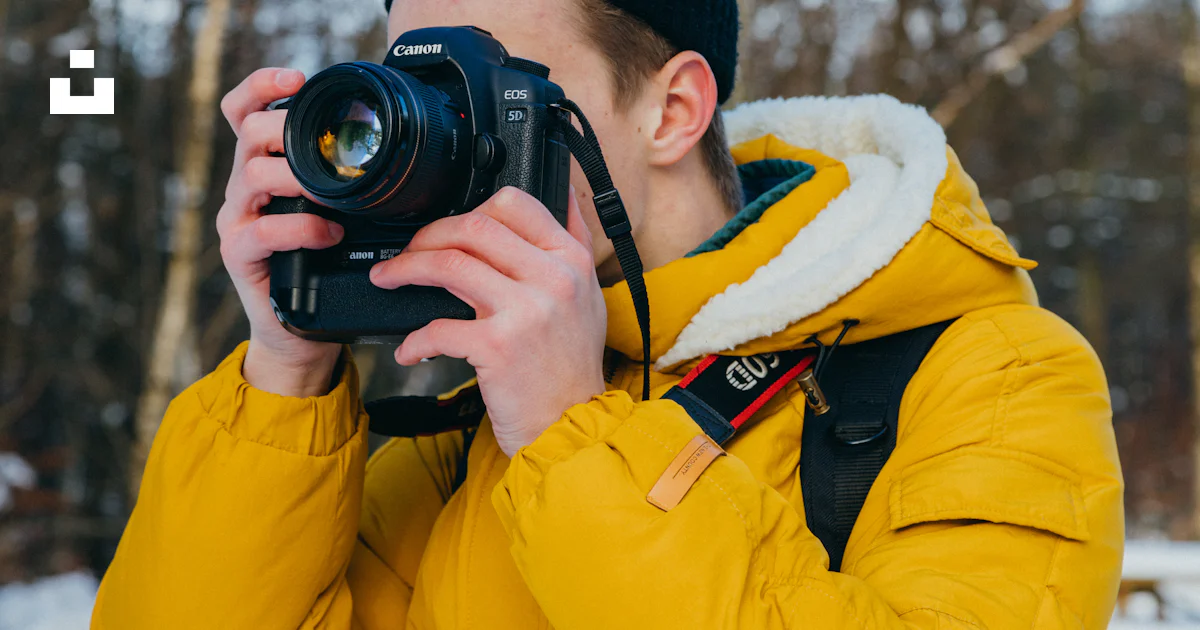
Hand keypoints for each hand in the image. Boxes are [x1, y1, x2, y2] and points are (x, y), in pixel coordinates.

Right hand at [217, 68, 345, 396]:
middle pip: (248, 133)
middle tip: (325, 147)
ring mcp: (238, 218)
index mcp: (267, 167)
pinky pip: (263, 230)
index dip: (262, 87)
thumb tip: (400, 152)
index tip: (297, 79)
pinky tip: (330, 233)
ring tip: (334, 194)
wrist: (301, 331)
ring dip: (297, 176)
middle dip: (285, 129)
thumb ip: (349, 181)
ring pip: (251, 174)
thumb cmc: (326, 267)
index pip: (245, 112)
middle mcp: (245, 186)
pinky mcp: (239, 253)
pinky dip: (301, 228)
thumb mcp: (340, 213)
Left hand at [369, 187, 607, 456]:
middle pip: (474, 227)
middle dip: (428, 234)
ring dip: (406, 269)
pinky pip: (438, 327)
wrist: (572, 425)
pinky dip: (414, 340)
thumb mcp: (588, 295)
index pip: (516, 203)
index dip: (472, 208)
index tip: (451, 227)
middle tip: (408, 251)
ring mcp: (526, 312)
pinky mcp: (498, 347)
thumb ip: (573, 242)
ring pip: (449, 264)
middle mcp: (553, 279)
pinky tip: (410, 350)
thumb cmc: (572, 366)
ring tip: (388, 279)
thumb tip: (560, 187)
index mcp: (572, 260)